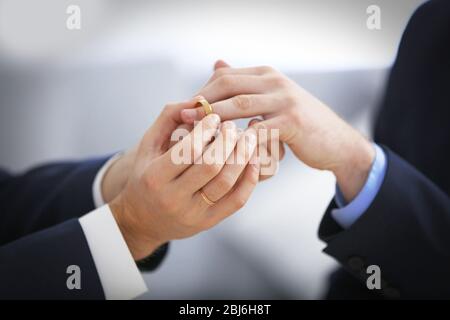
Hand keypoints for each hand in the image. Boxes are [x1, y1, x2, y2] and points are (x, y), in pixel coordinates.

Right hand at [109, 98, 259, 259]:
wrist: (143, 219)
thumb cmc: (146, 175)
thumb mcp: (148, 145)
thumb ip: (169, 118)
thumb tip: (200, 101)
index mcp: (155, 177)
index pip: (188, 151)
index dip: (206, 130)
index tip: (215, 117)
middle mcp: (174, 198)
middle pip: (211, 166)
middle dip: (227, 141)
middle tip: (233, 126)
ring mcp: (194, 213)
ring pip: (226, 182)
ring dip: (242, 156)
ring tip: (246, 138)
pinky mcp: (209, 221)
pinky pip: (237, 200)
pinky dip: (249, 178)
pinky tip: (252, 159)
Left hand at [180, 62, 374, 201]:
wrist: (334, 142)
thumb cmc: (297, 124)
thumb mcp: (271, 98)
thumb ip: (245, 83)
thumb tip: (216, 64)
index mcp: (266, 75)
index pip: (225, 77)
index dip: (202, 92)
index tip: (185, 109)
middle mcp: (274, 82)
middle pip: (228, 86)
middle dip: (203, 102)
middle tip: (182, 117)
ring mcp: (285, 100)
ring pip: (241, 105)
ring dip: (215, 117)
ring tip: (195, 131)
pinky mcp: (292, 122)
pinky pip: (258, 129)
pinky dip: (239, 138)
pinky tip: (224, 148)